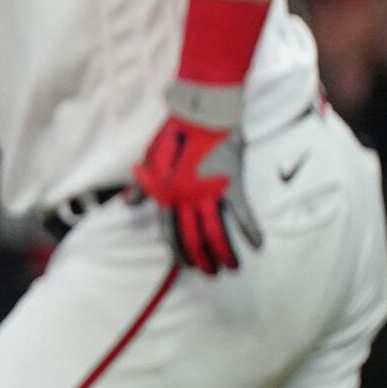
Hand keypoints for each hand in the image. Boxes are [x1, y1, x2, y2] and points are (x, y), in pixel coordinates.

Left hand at [129, 94, 261, 273]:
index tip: (186, 266)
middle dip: (202, 259)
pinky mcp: (231, 183)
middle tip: (212, 273)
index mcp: (167, 195)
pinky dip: (250, 230)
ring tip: (232, 266)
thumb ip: (142, 185)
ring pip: (215, 231)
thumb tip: (129, 203)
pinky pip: (242, 212)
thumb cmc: (174, 134)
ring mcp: (209, 192)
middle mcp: (186, 199)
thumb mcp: (150, 160)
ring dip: (224, 252)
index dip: (178, 252)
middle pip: (193, 237)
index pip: (171, 233)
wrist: (201, 114)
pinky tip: (257, 245)